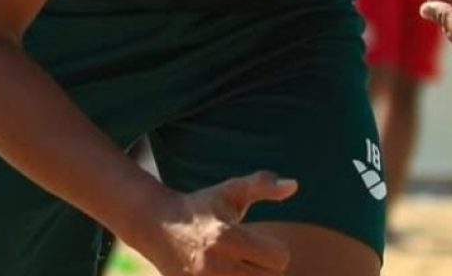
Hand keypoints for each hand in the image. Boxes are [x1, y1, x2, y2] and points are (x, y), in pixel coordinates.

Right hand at [137, 171, 296, 274]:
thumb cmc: (201, 207)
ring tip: (238, 268)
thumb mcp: (229, 192)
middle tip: (244, 255)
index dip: (272, 248)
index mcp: (226, 237)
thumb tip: (294, 185)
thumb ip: (262, 185)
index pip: (280, 257)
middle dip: (262, 267)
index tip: (256, 241)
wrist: (157, 226)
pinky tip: (228, 274)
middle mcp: (216, 265)